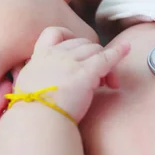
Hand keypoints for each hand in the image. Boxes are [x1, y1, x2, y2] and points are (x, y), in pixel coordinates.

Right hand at [14, 27, 129, 122]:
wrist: (37, 121)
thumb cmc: (34, 111)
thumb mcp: (28, 86)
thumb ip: (39, 76)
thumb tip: (49, 80)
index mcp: (40, 57)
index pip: (54, 33)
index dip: (68, 37)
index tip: (76, 48)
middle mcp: (56, 55)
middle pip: (82, 44)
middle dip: (91, 56)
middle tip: (97, 78)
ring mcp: (71, 62)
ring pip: (95, 50)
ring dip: (103, 63)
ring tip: (105, 83)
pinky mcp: (86, 73)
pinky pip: (107, 58)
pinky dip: (118, 52)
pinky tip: (127, 49)